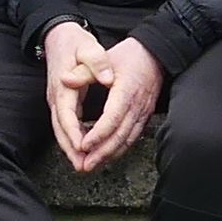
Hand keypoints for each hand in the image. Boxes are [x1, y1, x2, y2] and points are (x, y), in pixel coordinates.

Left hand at [45, 22, 164, 173]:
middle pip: (120, 135)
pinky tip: (107, 156)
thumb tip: (65, 80)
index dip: (98, 134)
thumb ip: (83, 71)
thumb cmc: (128, 56)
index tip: (83, 145)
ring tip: (92, 165)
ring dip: (110, 155)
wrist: (155, 55)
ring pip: (127, 140)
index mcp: (125, 91)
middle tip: (84, 165)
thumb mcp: (103, 57)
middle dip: (101, 153)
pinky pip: (133, 138)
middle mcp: (137, 106)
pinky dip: (119, 149)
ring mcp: (142, 113)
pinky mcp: (144, 117)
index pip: (112, 118)